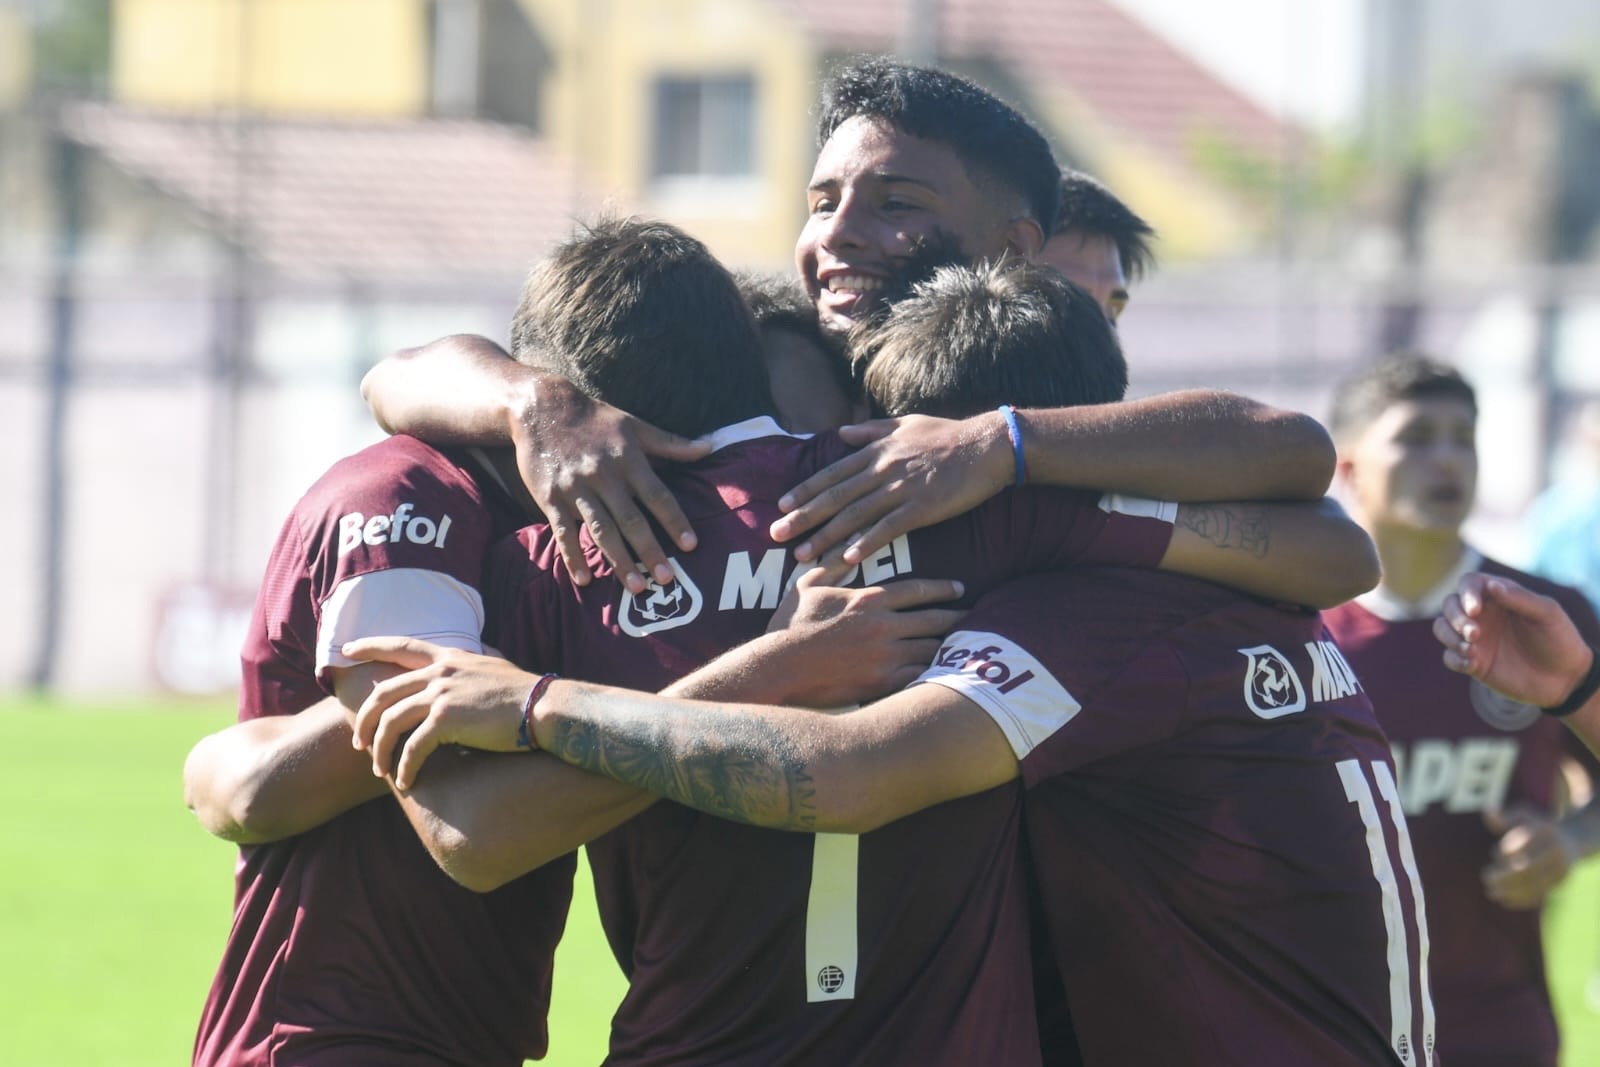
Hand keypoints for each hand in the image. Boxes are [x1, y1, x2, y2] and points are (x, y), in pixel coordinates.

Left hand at [343, 637, 543, 788]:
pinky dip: (404, 768)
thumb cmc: (526, 693)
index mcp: (450, 657)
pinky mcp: (446, 720)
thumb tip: (479, 655)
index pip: (401, 646)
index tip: (346, 651)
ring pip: (390, 723)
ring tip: (380, 770)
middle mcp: (440, 671)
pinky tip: (406, 781)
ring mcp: (441, 694)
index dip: (370, 646)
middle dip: (364, 720)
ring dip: (380, 750)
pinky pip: (412, 748)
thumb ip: (476, 662)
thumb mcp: (496, 666)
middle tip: (359, 742)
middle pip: (383, 693)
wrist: (544, 708)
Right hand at [515, 377, 710, 592]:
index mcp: (628, 459)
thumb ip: (671, 443)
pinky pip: (563, 532)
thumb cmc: (595, 419)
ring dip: (618, 561)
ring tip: (635, 587)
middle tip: (667, 580)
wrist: (541, 408)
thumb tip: (709, 448)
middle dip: (650, 551)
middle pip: (631, 520)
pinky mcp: (550, 498)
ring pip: (601, 530)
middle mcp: (604, 476)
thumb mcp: (635, 425)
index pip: (658, 495)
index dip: (675, 521)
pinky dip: (573, 556)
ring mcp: (576, 489)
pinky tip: (584, 580)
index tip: (691, 545)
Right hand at [762, 565, 965, 705]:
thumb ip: (830, 566)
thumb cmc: (790, 626)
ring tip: (967, 647)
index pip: (918, 589)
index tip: (959, 589)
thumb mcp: (807, 586)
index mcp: (870, 599)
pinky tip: (946, 674)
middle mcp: (884, 626)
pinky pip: (919, 677)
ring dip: (951, 647)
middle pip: (934, 619)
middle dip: (957, 617)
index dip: (943, 588)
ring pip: (932, 649)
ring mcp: (885, 656)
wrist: (780, 667)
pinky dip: (935, 674)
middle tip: (975, 617)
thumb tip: (843, 548)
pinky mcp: (881, 683)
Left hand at [770, 414, 1009, 564]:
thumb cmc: (947, 435)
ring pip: (854, 516)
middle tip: (777, 535)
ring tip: (803, 556)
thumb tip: (842, 433)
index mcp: (876, 450)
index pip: (832, 473)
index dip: (805, 490)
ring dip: (826, 537)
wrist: (987, 446)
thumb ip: (871, 429)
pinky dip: (866, 543)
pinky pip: (887, 528)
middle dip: (803, 517)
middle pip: (835, 497)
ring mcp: (900, 489)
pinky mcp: (921, 507)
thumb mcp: (905, 424)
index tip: (782, 505)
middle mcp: (882, 469)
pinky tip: (848, 559)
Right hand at [1435, 572, 1592, 707]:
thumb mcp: (1546, 614)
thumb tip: (1491, 585)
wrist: (1565, 679)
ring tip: (1470, 649)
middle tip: (1474, 634)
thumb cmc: (1559, 640)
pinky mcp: (1473, 662)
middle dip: (1455, 618)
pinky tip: (1472, 664)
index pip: (1469, 583)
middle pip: (1449, 605)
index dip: (1466, 593)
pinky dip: (1454, 658)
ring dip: (1449, 637)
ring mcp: (1475, 639)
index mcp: (1498, 597)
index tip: (1474, 610)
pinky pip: (1449, 657)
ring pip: (1442, 628)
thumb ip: (1520, 598)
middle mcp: (1482, 615)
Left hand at [1481, 807, 1574, 909]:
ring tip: (1491, 892)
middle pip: (1527, 869)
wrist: (1571, 839)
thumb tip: (1489, 812)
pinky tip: (1504, 900)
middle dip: (1504, 876)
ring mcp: (1561, 869)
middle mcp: (1556, 852)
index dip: (1505, 853)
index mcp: (1546, 831)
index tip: (1494, 853)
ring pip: (1533, 885)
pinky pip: (1540, 894)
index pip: (1522, 845)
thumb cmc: (1537, 826)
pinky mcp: (1561, 883)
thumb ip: (1505, 817)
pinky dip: (1521, 899)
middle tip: (1486, 878)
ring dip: (1510, 891)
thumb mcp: (1523, 816)